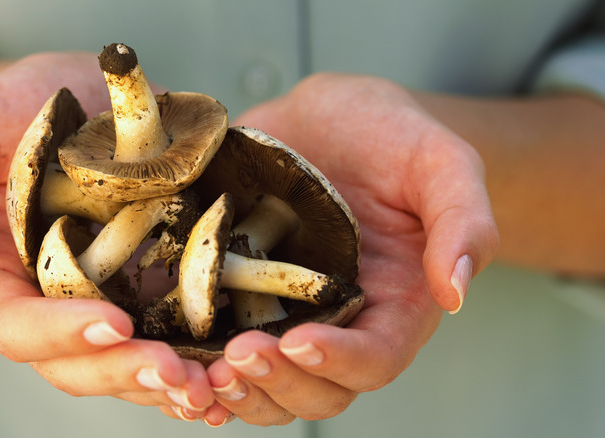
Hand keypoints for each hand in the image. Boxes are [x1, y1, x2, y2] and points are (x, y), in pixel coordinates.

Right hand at [0, 52, 213, 416]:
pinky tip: (226, 373)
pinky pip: (165, 338)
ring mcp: (98, 300)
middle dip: (121, 370)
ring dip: (164, 382)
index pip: (11, 323)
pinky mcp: (145, 290)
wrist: (72, 100)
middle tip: (175, 373)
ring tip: (209, 385)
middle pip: (71, 361)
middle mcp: (44, 301)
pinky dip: (193, 360)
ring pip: (122, 362)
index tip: (114, 322)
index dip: (58, 333)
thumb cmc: (10, 110)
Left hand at [202, 73, 498, 424]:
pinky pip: (223, 349)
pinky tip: (175, 363)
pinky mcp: (243, 295)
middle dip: (280, 382)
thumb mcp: (441, 164)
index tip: (301, 342)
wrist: (331, 120)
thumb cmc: (392, 138)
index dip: (341, 361)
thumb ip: (463, 221)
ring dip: (238, 391)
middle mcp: (340, 321)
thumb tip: (456, 290)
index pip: (377, 357)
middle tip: (241, 355)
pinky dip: (201, 370)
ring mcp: (287, 313)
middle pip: (319, 388)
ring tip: (202, 372)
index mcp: (396, 303)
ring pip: (268, 385)